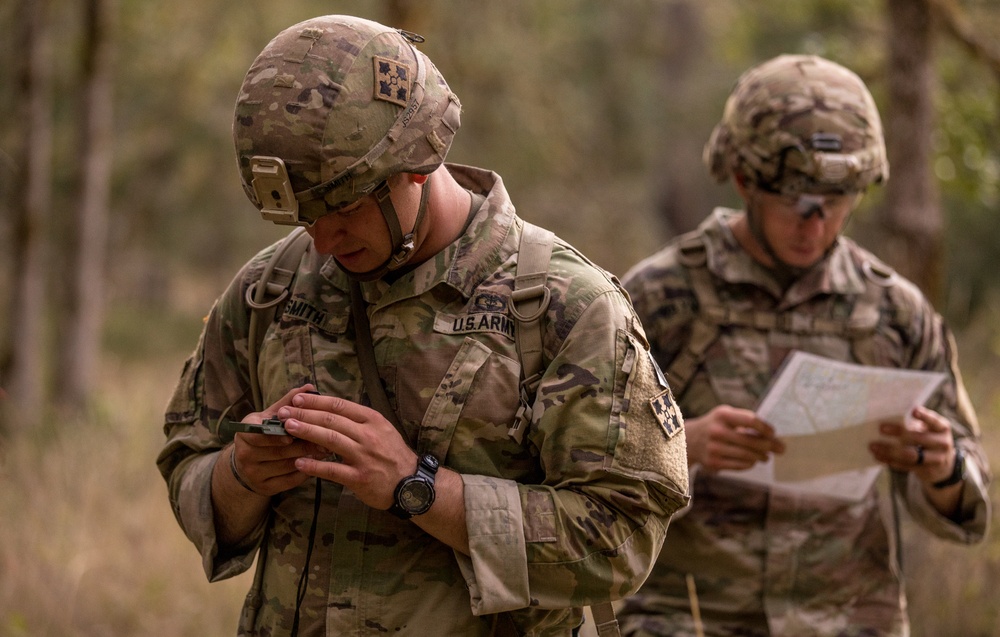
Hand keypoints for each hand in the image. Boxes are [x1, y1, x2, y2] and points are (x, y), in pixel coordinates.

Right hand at [229, 384, 326, 495]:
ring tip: (326, 450)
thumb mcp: (271, 416)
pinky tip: (317, 464)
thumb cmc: (265, 434)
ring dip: (308, 458)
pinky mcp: (264, 488)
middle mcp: (244, 454)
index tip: (294, 434)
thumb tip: (310, 387)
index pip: (258, 434)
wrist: (248, 463)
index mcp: (245, 432)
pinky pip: (289, 481)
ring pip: (286, 466)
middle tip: (326, 440)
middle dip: (303, 445)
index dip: (277, 435)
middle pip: (278, 451)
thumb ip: (289, 402)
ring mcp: (253, 473)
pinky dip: (305, 472)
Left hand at [278, 393, 416, 510]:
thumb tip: (331, 409)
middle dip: (304, 414)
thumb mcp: (382, 429)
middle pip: (331, 420)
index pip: (340, 406)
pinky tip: (299, 462)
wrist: (411, 483)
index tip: (297, 399)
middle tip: (283, 413)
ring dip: (306, 432)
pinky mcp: (359, 477)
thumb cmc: (393, 455)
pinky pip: (332, 469)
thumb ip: (359, 420)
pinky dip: (314, 465)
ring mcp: (364, 456)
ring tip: (287, 428)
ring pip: (330, 440)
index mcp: (373, 420)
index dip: (316, 401)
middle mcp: (368, 435)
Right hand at [686, 404, 784, 471]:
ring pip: (748, 455)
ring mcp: (714, 448)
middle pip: (751, 441)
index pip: (751, 420)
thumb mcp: (726, 415)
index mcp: (722, 415)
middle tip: (780, 449)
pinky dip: (750, 463)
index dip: (765, 428)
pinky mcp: (713, 462)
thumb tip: (772, 437)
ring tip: (766, 457)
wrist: (689, 440)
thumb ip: (746, 421)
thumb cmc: (716, 425)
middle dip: (770, 446)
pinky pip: (740, 465)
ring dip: (761, 457)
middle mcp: (717, 431)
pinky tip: (752, 460)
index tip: (773, 433)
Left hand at [869, 405, 956, 485]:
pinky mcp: (926, 471)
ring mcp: (936, 459)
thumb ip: (915, 424)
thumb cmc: (929, 439)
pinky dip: (890, 460)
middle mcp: (942, 443)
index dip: (925, 416)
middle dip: (899, 432)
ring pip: (910, 455)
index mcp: (942, 428)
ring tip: (873, 446)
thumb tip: (889, 417)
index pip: (934, 421)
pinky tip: (878, 456)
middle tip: (881, 428)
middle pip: (918, 438)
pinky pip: (905, 466)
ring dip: (889, 450)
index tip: (913, 411)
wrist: (943, 466)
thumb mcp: (929, 430)